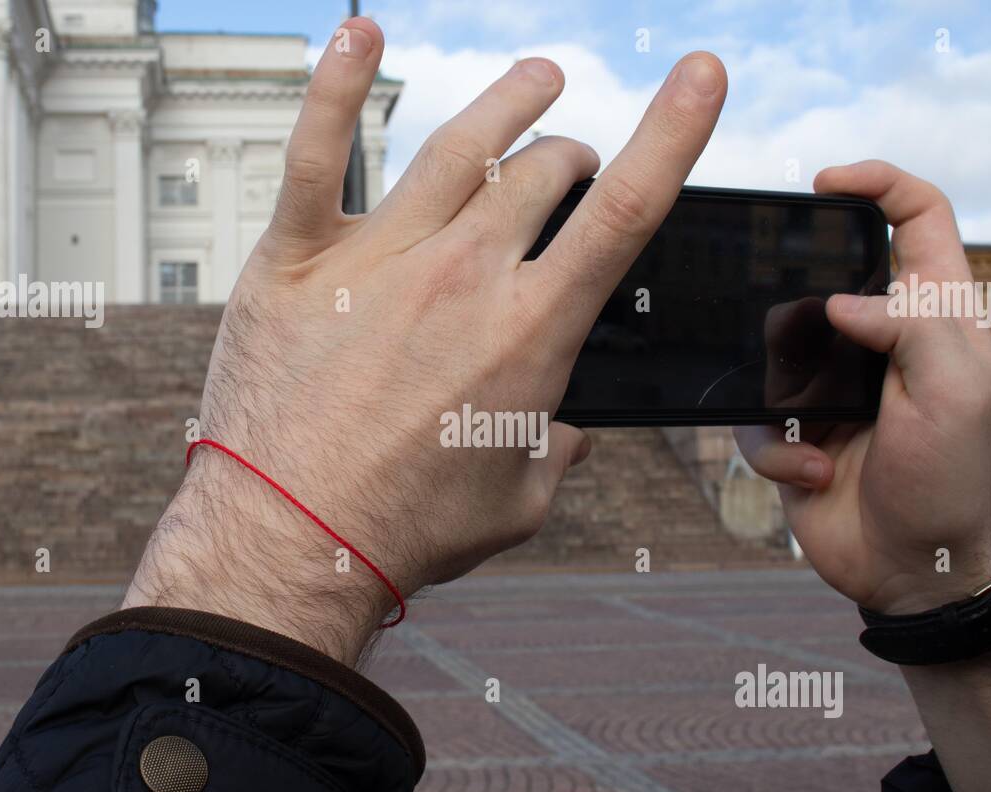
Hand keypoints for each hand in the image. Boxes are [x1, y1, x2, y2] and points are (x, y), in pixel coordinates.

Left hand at [124, 17, 727, 662]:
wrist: (292, 541)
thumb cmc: (408, 529)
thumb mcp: (519, 501)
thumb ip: (556, 452)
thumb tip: (565, 433)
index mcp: (530, 330)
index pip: (624, 211)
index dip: (672, 133)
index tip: (699, 76)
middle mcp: (463, 273)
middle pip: (542, 172)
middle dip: (572, 157)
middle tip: (573, 165)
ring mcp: (378, 256)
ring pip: (458, 145)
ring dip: (507, 102)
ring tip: (536, 78)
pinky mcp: (299, 258)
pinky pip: (317, 151)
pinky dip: (336, 86)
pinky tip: (357, 32)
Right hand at [735, 161, 990, 613]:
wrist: (914, 571)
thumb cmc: (952, 483)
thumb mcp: (956, 394)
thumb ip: (912, 325)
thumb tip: (843, 298)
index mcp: (937, 317)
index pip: (919, 218)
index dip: (878, 184)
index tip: (825, 183)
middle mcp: (881, 343)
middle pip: (824, 278)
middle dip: (794, 301)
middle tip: (791, 333)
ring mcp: (834, 387)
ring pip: (771, 349)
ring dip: (783, 396)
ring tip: (819, 437)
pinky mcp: (795, 430)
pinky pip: (753, 418)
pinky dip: (776, 448)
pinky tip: (811, 471)